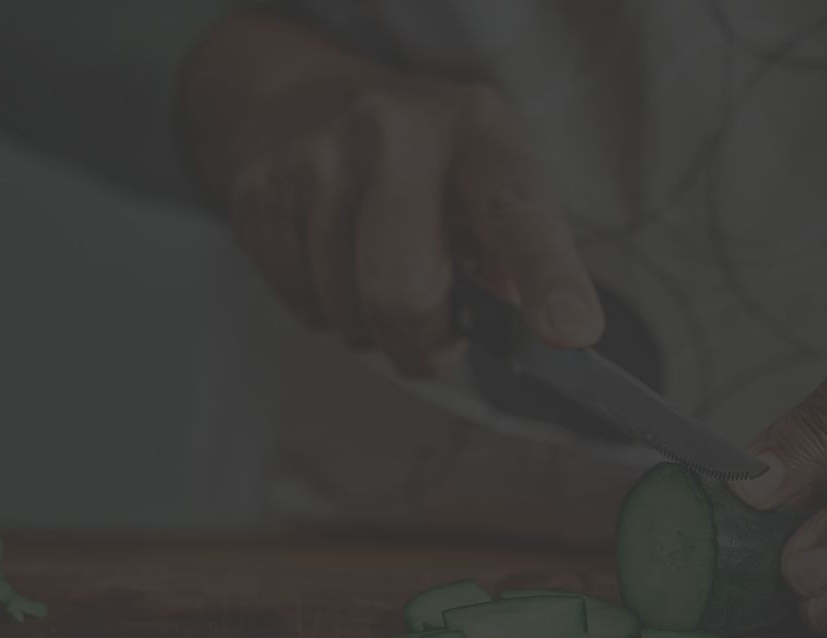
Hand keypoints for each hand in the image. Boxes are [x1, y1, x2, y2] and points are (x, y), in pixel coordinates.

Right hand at [183, 14, 601, 375]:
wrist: (303, 102)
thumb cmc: (424, 163)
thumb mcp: (489, 177)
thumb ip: (518, 252)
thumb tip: (532, 328)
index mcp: (476, 127)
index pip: (516, 214)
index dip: (547, 277)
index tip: (569, 331)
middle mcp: (391, 131)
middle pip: (404, 294)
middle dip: (424, 345)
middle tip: (436, 343)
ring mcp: (315, 160)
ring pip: (350, 315)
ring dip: (374, 329)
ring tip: (381, 276)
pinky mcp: (258, 196)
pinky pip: (305, 308)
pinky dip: (329, 310)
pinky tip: (337, 263)